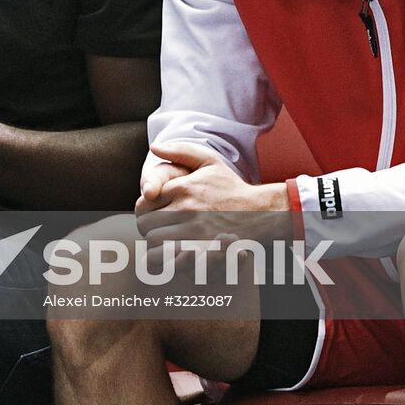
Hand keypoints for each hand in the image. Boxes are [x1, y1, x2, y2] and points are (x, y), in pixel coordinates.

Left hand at [134, 141, 288, 243]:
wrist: (260, 211)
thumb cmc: (230, 186)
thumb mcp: (209, 161)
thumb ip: (180, 151)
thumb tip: (153, 147)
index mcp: (182, 187)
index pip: (144, 203)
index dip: (145, 210)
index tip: (153, 211)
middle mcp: (186, 209)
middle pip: (146, 225)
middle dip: (148, 226)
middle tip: (158, 226)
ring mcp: (195, 231)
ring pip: (156, 242)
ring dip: (157, 242)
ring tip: (166, 237)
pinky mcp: (204, 248)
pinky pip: (172, 258)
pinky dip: (168, 256)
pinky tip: (175, 250)